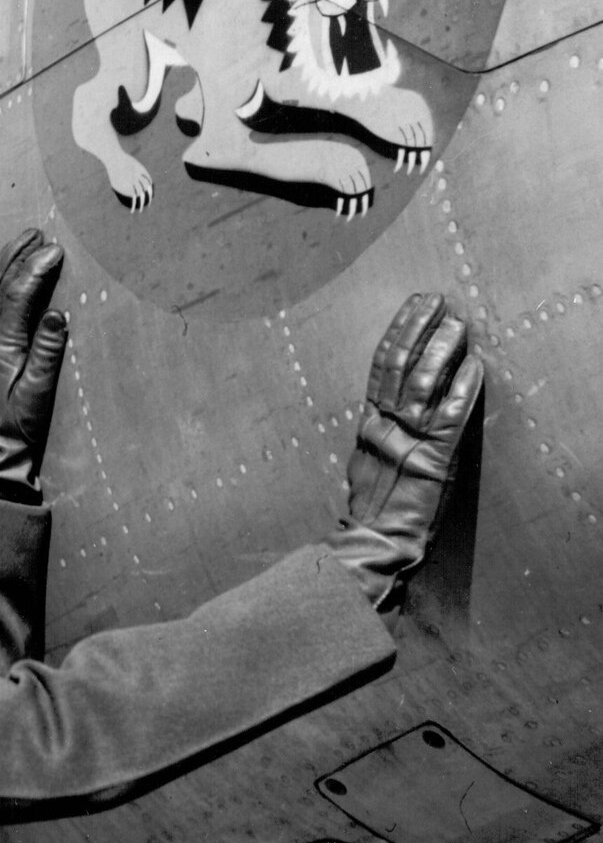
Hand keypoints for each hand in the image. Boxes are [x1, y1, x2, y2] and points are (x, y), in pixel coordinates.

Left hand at [0, 230, 67, 502]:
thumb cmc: (20, 424)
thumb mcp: (39, 391)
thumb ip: (47, 351)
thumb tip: (57, 314)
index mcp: (1, 346)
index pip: (17, 297)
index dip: (35, 270)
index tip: (56, 250)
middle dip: (15, 255)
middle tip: (36, 233)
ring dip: (2, 264)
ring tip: (21, 244)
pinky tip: (0, 278)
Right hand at [329, 292, 482, 609]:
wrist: (374, 543)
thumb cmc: (373, 508)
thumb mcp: (367, 462)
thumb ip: (379, 432)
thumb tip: (388, 406)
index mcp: (368, 423)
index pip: (382, 366)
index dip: (400, 331)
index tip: (415, 305)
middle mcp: (385, 426)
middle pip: (401, 366)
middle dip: (419, 328)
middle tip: (437, 300)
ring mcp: (407, 441)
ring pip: (422, 385)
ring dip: (441, 350)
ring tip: (457, 324)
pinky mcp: (432, 462)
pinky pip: (450, 420)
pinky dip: (462, 391)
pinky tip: (474, 367)